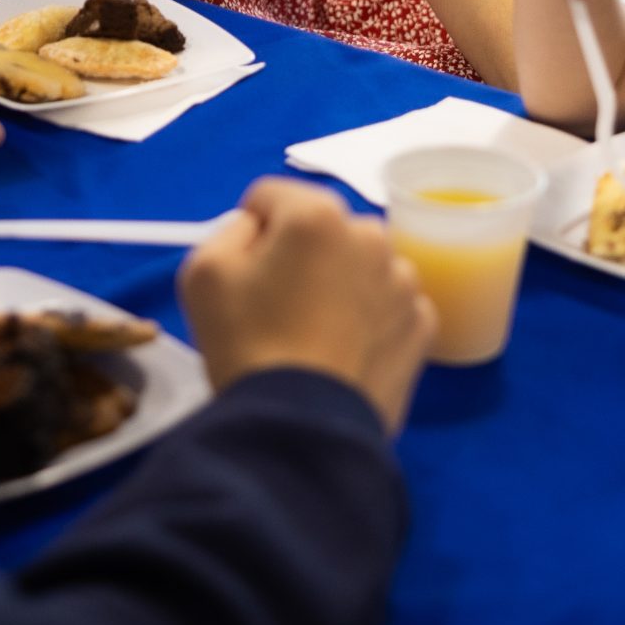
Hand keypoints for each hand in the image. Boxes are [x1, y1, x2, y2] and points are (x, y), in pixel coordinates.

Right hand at [178, 179, 434, 434]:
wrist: (300, 427)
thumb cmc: (246, 343)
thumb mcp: (203, 273)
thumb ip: (228, 231)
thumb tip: (256, 231)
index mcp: (317, 214)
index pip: (271, 196)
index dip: (249, 231)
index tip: (244, 273)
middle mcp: (372, 236)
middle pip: (322, 229)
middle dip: (301, 254)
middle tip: (277, 306)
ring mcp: (404, 283)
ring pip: (360, 266)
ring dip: (340, 284)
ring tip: (314, 335)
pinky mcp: (421, 327)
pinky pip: (387, 307)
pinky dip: (370, 320)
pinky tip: (345, 352)